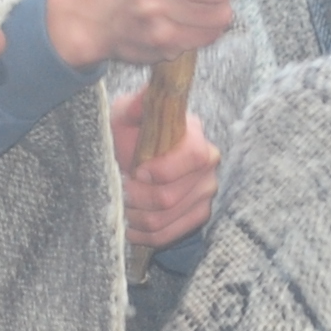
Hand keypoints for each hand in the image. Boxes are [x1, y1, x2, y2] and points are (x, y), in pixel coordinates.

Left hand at [112, 97, 219, 251]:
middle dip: (136, 197)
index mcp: (195, 136)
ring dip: (135, 216)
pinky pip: (169, 235)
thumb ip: (135, 106)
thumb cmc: (130, 135)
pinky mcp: (199, 215)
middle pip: (170, 196)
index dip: (163, 170)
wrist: (137, 160)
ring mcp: (206, 192)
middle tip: (121, 189)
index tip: (135, 171)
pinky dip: (144, 234)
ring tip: (123, 205)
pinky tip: (131, 226)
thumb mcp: (125, 116)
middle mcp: (209, 165)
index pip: (194, 157)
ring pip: (165, 218)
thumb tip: (147, 95)